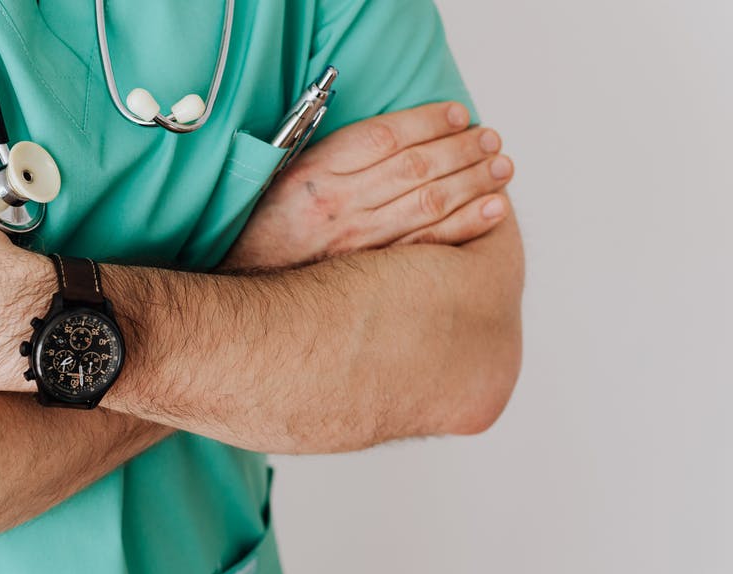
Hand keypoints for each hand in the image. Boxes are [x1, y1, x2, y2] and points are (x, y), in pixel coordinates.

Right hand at [220, 102, 513, 269]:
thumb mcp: (284, 179)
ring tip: (501, 166)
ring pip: (430, 203)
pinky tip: (492, 209)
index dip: (427, 121)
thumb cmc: (268, 229)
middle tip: (491, 138)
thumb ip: (332, 155)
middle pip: (415, 167)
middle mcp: (338, 206)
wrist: (245, 287)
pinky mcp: (372, 276)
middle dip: (462, 148)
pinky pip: (429, 246)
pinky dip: (467, 225)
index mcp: (315, 175)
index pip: (383, 137)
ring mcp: (357, 243)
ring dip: (473, 180)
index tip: (458, 113)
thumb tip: (391, 134)